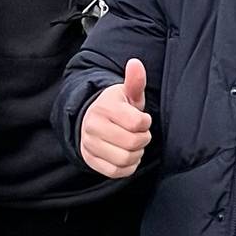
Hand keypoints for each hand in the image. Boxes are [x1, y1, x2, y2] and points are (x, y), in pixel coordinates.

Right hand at [79, 59, 152, 177]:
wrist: (90, 121)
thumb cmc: (116, 107)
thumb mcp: (127, 93)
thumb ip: (135, 81)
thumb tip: (135, 63)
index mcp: (104, 107)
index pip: (137, 123)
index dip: (145, 123)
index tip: (142, 119)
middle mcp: (93, 126)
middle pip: (132, 143)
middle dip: (143, 139)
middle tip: (140, 134)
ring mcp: (90, 144)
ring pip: (125, 159)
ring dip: (136, 154)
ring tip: (134, 145)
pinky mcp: (91, 160)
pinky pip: (116, 172)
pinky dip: (128, 167)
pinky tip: (128, 155)